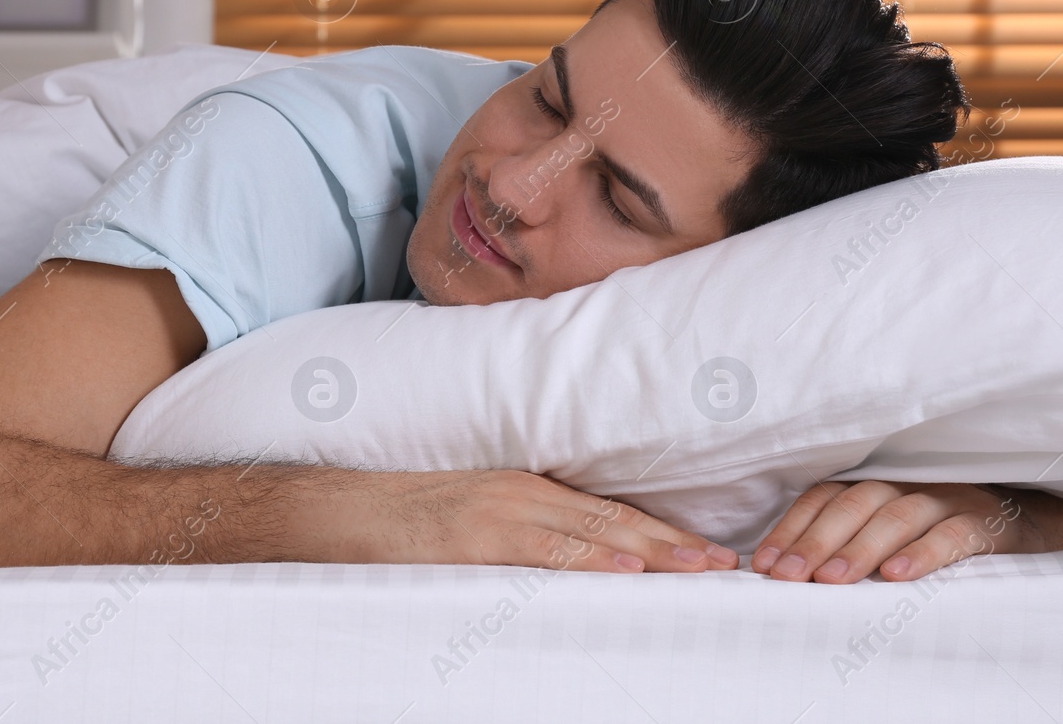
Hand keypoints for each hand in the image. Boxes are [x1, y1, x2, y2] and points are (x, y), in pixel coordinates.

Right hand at [333, 469, 738, 573]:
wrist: (338, 514)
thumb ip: (523, 541)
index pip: (609, 515)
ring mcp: (499, 513)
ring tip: (697, 568)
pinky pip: (541, 551)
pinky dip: (587, 559)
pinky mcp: (474, 537)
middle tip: (725, 564)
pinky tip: (623, 568)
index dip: (662, 535)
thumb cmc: (403, 527)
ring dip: (650, 552)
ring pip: (591, 533)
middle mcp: (523, 494)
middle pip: (614, 520)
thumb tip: (575, 570)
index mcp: (526, 491)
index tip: (707, 554)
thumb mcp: (474, 526)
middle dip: (674, 543)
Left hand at [751, 481, 1046, 583]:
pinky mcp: (987, 519)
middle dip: (815, 542)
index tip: (764, 565)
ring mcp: (948, 495)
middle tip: (788, 578)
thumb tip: (791, 570)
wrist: (1037, 517)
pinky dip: (923, 553)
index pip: (824, 496)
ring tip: (830, 581)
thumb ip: (851, 536)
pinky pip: (952, 534)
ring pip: (896, 516)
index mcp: (879, 479)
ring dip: (859, 549)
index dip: (792, 528)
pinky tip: (897, 577)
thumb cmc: (947, 526)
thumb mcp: (895, 524)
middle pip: (853, 503)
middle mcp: (909, 479)